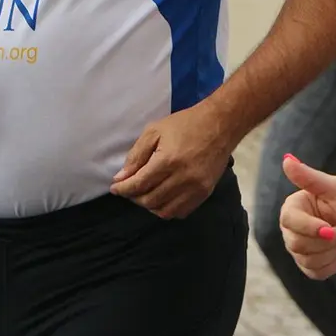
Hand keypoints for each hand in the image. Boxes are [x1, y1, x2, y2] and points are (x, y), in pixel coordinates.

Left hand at [110, 102, 234, 218]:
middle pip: (150, 200)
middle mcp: (183, 178)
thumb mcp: (155, 131)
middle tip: (130, 189)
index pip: (139, 184)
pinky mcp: (205, 192)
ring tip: (146, 194)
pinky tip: (163, 198)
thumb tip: (121, 178)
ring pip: (165, 210)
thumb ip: (136, 155)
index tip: (115, 188)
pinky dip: (168, 209)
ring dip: (150, 205)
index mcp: (168, 161)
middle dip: (134, 197)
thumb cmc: (186, 124)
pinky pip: (181, 212)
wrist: (221, 125)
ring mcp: (196, 188)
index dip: (123, 189)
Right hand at [279, 155, 335, 278]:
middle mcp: (292, 228)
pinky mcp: (311, 264)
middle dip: (326, 241)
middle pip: (296, 244)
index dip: (311, 228)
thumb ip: (310, 177)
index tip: (332, 228)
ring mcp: (300, 248)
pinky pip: (315, 272)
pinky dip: (332, 264)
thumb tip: (286, 159)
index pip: (289, 221)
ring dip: (331, 252)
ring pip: (306, 259)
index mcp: (294, 207)